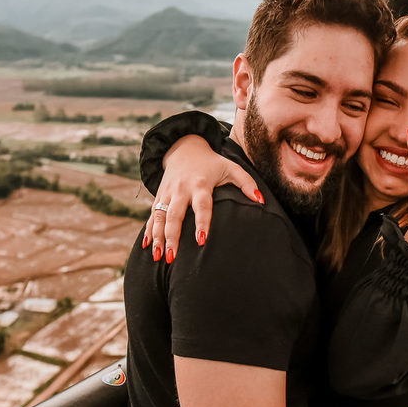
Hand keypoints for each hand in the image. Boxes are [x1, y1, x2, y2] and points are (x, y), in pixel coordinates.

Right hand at [143, 135, 260, 262]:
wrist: (184, 148)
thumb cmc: (212, 164)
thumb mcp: (231, 168)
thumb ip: (246, 183)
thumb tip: (261, 200)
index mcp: (200, 184)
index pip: (201, 206)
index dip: (201, 222)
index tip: (201, 241)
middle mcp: (181, 190)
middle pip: (174, 215)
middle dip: (172, 237)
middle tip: (172, 257)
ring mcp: (167, 194)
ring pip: (159, 217)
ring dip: (158, 238)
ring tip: (159, 258)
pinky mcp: (159, 197)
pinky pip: (151, 216)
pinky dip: (148, 232)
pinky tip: (147, 247)